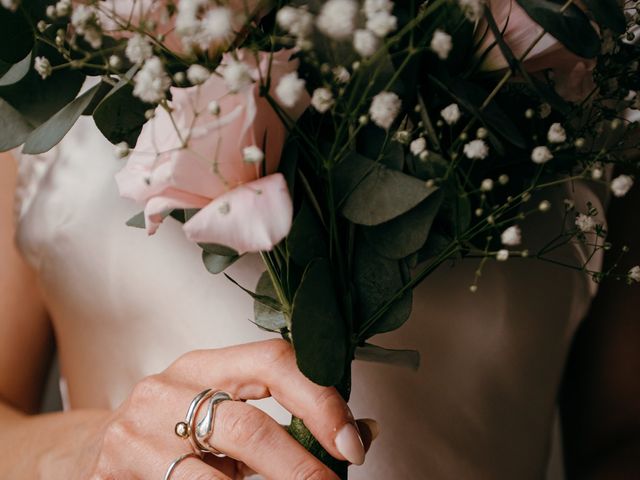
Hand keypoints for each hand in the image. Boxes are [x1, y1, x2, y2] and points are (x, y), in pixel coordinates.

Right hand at [78, 339, 374, 479]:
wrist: (92, 448)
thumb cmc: (178, 427)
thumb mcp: (228, 409)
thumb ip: (288, 415)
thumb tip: (363, 433)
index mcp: (205, 364)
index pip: (273, 361)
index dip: (319, 400)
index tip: (351, 444)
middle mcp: (167, 390)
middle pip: (249, 427)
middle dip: (299, 468)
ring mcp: (135, 436)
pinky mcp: (112, 476)